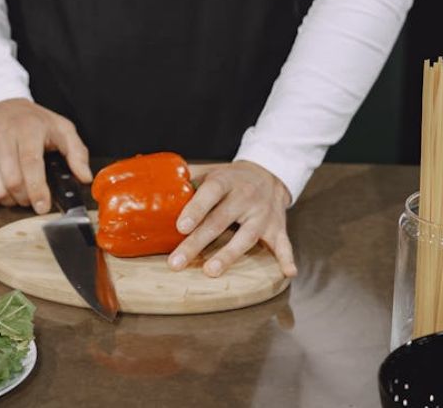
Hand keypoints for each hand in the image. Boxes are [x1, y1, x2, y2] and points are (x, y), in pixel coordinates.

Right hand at [0, 98, 90, 212]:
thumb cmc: (30, 120)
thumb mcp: (60, 127)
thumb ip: (76, 152)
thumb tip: (84, 177)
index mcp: (27, 129)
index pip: (30, 164)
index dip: (37, 190)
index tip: (42, 206)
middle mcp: (1, 135)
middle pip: (12, 182)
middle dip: (24, 198)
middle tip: (30, 196)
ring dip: (7, 199)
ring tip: (14, 192)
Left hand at [168, 160, 296, 277]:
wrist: (269, 174)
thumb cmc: (230, 178)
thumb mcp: (211, 170)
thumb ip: (186, 177)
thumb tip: (154, 181)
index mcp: (225, 181)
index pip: (209, 194)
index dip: (195, 209)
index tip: (180, 227)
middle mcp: (245, 197)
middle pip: (219, 221)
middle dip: (197, 243)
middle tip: (176, 262)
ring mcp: (262, 214)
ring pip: (246, 236)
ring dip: (228, 255)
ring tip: (210, 271)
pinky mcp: (278, 227)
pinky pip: (284, 243)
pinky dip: (287, 258)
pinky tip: (288, 272)